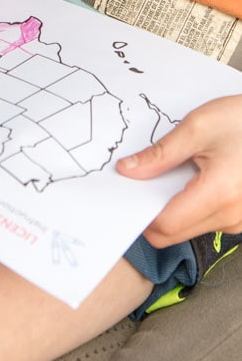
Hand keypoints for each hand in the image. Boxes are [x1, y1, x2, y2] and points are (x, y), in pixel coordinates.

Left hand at [116, 95, 241, 246]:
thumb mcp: (198, 127)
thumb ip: (160, 154)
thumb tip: (129, 170)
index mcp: (219, 193)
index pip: (165, 226)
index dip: (141, 211)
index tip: (130, 191)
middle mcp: (232, 215)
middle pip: (173, 232)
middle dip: (155, 208)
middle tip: (152, 177)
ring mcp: (239, 221)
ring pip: (188, 228)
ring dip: (175, 205)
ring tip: (184, 170)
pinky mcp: (241, 218)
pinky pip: (206, 221)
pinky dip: (192, 204)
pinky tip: (198, 177)